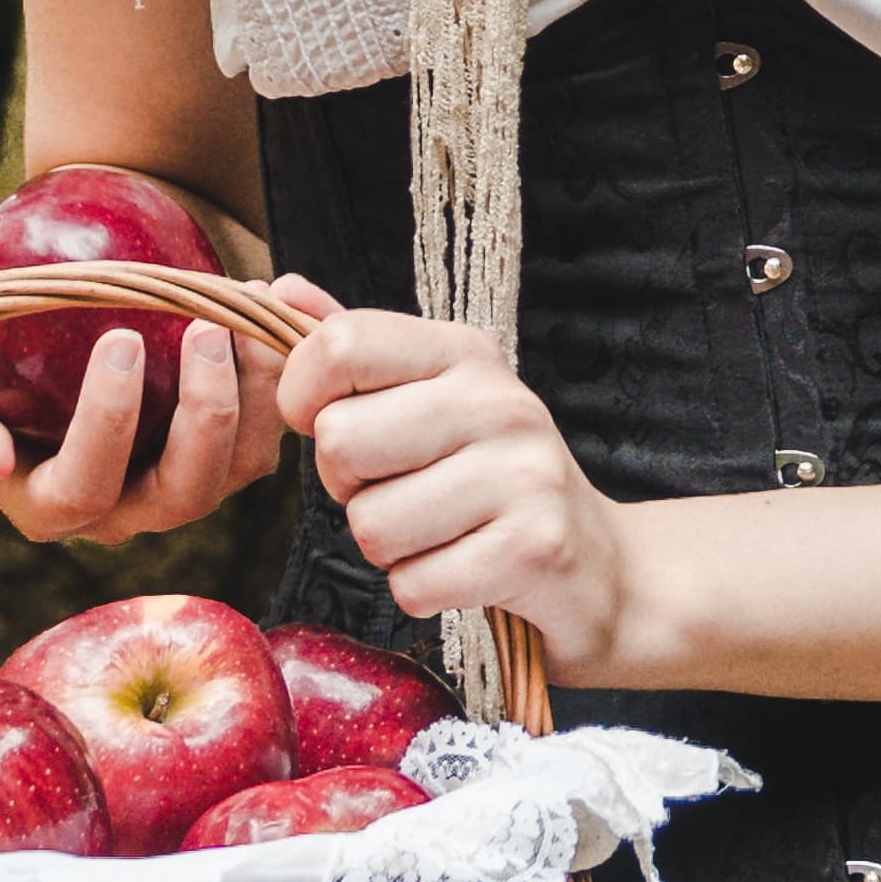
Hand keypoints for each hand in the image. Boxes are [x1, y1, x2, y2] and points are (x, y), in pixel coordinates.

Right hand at [0, 275, 330, 545]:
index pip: (84, 487)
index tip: (119, 339)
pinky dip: (277, 366)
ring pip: (241, 465)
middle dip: (202, 413)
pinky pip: (269, 425)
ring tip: (246, 307)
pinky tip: (269, 296)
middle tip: (204, 329)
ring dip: (256, 390)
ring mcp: (184, 481)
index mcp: (53, 505)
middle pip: (182, 494)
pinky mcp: (230, 447)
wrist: (36, 328)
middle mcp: (126, 509)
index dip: (106, 425)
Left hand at [276, 309, 631, 671]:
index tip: (330, 424)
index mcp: (464, 351)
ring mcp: (524, 473)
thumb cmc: (489, 479)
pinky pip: (412, 585)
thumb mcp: (430, 399)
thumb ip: (355, 351)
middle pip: (340, 443)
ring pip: (370, 526)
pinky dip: (423, 590)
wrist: (600, 567)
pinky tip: (464, 569)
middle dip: (349, 488)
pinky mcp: (534, 549)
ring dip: (389, 548)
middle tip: (401, 490)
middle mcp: (498, 400)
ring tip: (439, 531)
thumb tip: (280, 291)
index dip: (302, 397)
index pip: (339, 345)